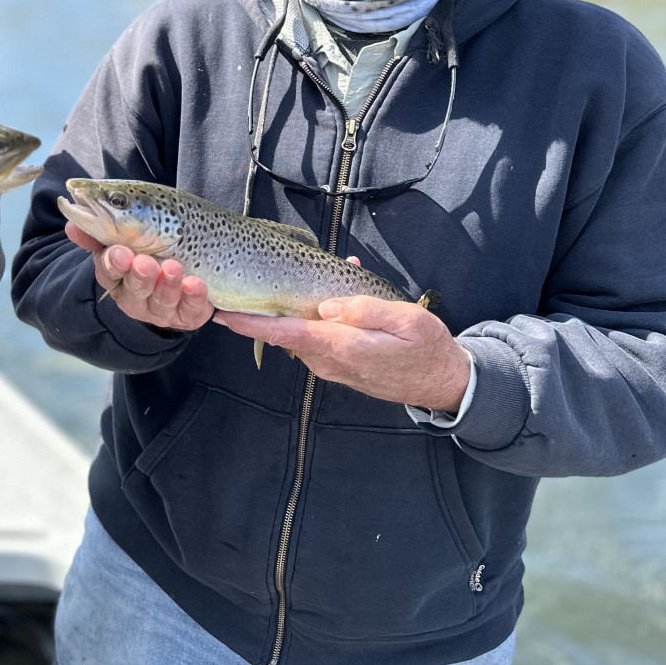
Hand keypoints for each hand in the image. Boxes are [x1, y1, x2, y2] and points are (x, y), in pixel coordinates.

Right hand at [65, 222, 212, 331]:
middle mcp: (136, 297)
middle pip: (134, 291)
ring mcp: (161, 309)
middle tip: (146, 263)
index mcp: (116, 277)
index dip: (113, 264)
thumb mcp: (123, 240)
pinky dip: (194, 298)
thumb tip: (70, 224)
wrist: (184, 268)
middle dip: (140, 277)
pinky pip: (191, 310)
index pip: (109, 272)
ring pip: (162, 302)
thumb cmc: (146, 250)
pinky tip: (196, 284)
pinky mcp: (187, 314)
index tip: (120, 252)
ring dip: (168, 286)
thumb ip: (98, 233)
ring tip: (175, 268)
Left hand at [212, 295, 471, 409]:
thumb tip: (326, 307)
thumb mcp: (406, 319)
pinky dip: (315, 320)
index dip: (252, 324)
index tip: (223, 315)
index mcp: (343, 347)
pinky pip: (316, 340)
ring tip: (304, 281)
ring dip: (295, 311)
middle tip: (248, 286)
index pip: (286, 334)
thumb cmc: (427, 348)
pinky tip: (333, 300)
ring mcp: (332, 367)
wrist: (443, 383)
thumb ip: (365, 310)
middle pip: (285, 334)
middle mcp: (329, 361)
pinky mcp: (338, 367)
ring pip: (301, 335)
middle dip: (266, 312)